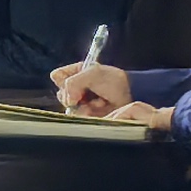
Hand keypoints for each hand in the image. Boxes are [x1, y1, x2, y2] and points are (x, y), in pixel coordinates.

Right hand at [51, 63, 173, 127]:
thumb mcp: (92, 73)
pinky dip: (90, 114)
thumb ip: (72, 83)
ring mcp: (82, 101)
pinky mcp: (88, 114)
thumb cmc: (115, 80)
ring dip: (85, 106)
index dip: (64, 81)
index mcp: (76, 72)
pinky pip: (79, 117)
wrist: (133, 94)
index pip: (57, 76)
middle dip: (75, 95)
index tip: (77, 82)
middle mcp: (77, 87)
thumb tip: (68, 100)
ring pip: (69, 107)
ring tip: (99, 102)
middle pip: (61, 94)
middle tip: (88, 94)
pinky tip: (101, 109)